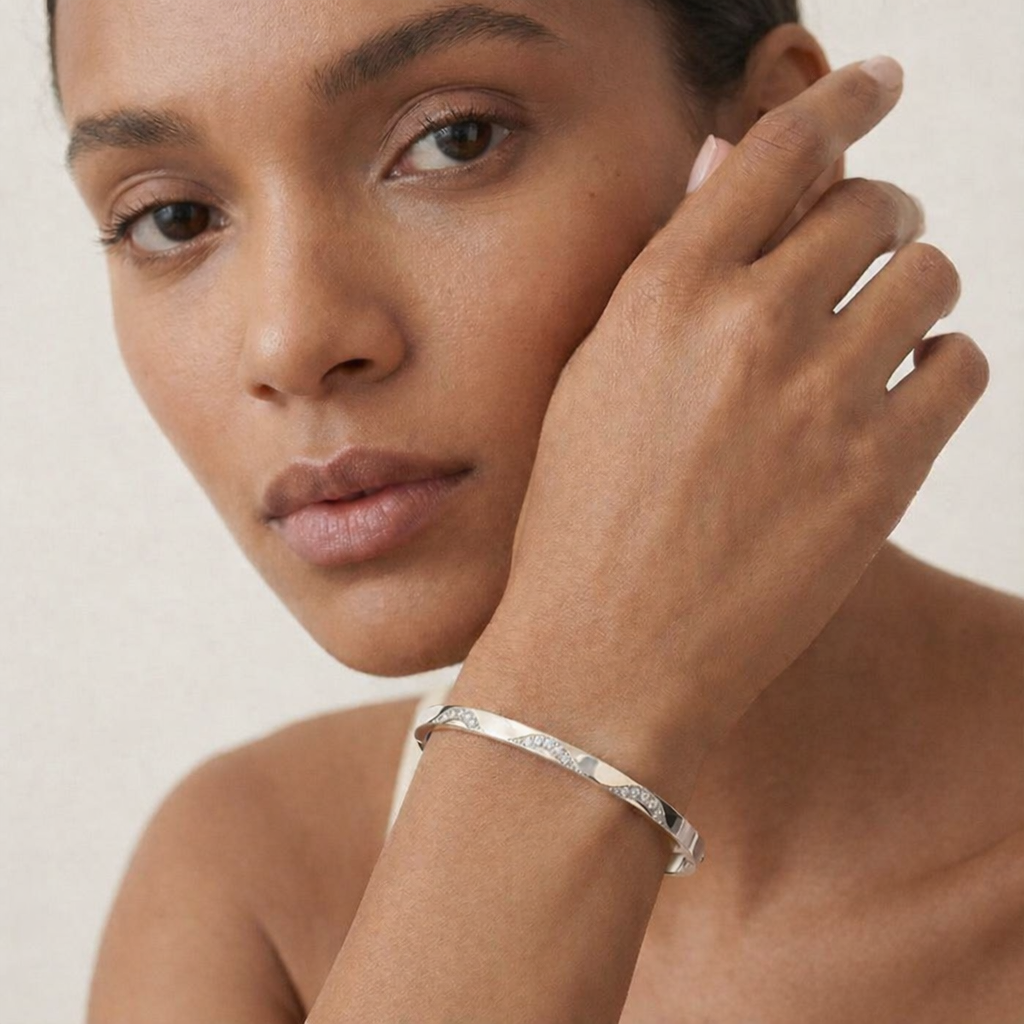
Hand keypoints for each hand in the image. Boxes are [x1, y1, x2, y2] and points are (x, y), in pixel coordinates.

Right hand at [473, 57, 986, 768]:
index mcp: (664, 295)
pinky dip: (935, 366)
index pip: (783, 147)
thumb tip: (738, 188)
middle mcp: (749, 327)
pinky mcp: (882, 473)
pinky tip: (889, 396)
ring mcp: (823, 400)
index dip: (843, 97)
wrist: (606, 653)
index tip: (876, 82)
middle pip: (872, 202)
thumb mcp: (596, 378)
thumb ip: (670, 279)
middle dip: (875, 213)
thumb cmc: (582, 519)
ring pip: (930, 274)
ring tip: (873, 332)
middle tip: (863, 245)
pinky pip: (960, 365)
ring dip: (910, 287)